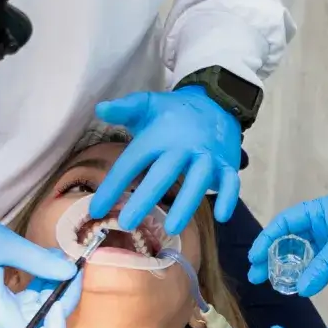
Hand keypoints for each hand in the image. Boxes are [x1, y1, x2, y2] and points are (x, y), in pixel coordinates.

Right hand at [0, 217, 81, 327]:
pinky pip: (16, 312)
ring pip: (27, 319)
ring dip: (46, 294)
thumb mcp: (0, 243)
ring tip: (55, 261)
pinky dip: (32, 294)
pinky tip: (40, 269)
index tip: (64, 294)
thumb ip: (37, 260)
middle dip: (58, 299)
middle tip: (70, 268)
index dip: (56, 326)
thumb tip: (70, 272)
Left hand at [90, 90, 241, 236]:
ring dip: (186, 204)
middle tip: (127, 223)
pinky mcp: (227, 163)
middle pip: (163, 174)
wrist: (216, 100)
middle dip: (145, 198)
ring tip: (172, 228)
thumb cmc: (173, 111)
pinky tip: (222, 217)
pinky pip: (231, 182)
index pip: (131, 163)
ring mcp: (207, 156)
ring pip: (198, 180)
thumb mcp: (146, 105)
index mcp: (157, 137)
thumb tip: (100, 109)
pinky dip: (229, 198)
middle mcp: (182, 147)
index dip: (113, 186)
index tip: (95, 210)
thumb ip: (124, 109)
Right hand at [247, 196, 327, 294]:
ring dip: (285, 270)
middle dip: (271, 257)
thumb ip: (324, 265)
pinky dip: (304, 280)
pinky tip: (294, 289)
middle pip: (289, 242)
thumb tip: (302, 289)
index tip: (254, 256)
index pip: (286, 222)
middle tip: (256, 276)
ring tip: (269, 284)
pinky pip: (316, 271)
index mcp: (321, 212)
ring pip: (300, 258)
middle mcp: (322, 228)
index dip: (268, 238)